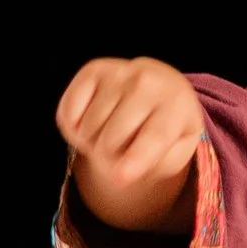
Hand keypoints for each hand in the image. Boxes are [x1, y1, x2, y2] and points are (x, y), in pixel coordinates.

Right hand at [55, 57, 205, 232]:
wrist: (160, 88)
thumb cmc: (167, 129)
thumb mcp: (174, 152)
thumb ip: (154, 166)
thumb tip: (120, 174)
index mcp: (177, 105)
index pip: (154, 135)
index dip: (136, 158)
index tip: (121, 177)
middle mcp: (148, 82)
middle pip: (110, 140)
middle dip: (109, 158)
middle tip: (123, 150)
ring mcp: (119, 72)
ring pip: (88, 129)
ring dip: (92, 143)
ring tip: (112, 132)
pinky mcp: (93, 70)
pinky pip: (69, 114)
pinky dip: (75, 128)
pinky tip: (93, 120)